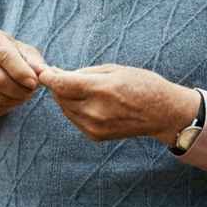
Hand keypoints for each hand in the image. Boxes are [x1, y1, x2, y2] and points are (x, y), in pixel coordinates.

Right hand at [0, 28, 46, 118]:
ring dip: (13, 100)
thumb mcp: (24, 51)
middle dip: (19, 89)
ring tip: (23, 95)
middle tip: (31, 91)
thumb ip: (34, 62)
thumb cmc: (10, 54)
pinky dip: (3, 108)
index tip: (34, 82)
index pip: (4, 55)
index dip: (20, 71)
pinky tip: (10, 101)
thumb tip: (44, 73)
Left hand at [38, 64, 198, 142]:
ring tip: (74, 86)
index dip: (48, 77)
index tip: (42, 70)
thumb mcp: (114, 69)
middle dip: (57, 85)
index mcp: (101, 90)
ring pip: (65, 109)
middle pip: (61, 97)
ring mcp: (95, 127)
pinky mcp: (95, 136)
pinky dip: (73, 108)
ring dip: (64, 97)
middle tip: (58, 73)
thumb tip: (59, 74)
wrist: (163, 113)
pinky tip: (84, 100)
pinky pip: (74, 119)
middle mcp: (95, 111)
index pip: (62, 84)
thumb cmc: (142, 85)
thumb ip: (84, 73)